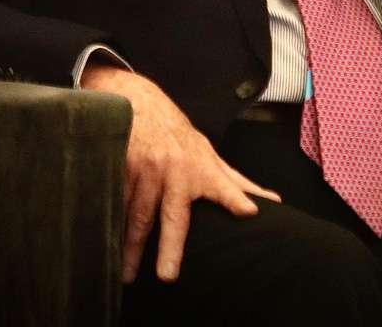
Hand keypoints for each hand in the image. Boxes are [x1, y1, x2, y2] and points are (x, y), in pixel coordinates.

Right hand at [81, 65, 280, 282]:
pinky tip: (108, 243)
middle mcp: (175, 169)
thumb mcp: (210, 157)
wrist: (142, 106)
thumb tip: (273, 201)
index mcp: (201, 167)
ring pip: (137, 214)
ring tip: (128, 274)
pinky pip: (117, 203)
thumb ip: (235, 184)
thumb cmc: (182, 139)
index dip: (235, 198)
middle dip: (170, 245)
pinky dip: (112, 224)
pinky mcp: (122, 170)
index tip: (248, 211)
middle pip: (172, 213)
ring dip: (131, 246)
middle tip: (168, 275)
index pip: (223, 185)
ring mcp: (146, 171)